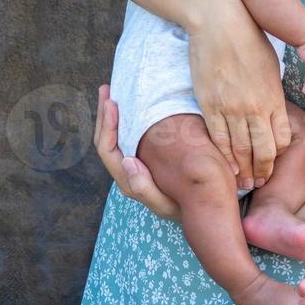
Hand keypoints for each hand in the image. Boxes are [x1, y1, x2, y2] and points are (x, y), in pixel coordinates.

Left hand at [93, 84, 181, 221]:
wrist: (200, 215)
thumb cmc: (185, 209)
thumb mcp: (166, 204)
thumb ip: (145, 189)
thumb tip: (127, 160)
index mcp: (127, 179)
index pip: (108, 149)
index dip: (107, 125)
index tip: (112, 103)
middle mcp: (127, 171)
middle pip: (106, 140)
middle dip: (104, 114)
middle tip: (106, 89)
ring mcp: (135, 165)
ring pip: (116, 137)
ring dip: (112, 116)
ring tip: (113, 94)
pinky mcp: (146, 159)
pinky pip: (130, 137)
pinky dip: (127, 120)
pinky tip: (134, 108)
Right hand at [188, 2, 291, 190]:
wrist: (220, 23)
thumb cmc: (248, 39)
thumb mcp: (271, 66)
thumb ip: (272, 91)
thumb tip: (273, 107)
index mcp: (274, 97)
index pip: (281, 138)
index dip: (278, 155)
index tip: (273, 162)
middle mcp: (255, 107)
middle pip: (263, 150)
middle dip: (263, 170)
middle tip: (261, 183)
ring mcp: (231, 108)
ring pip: (240, 150)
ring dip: (244, 170)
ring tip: (246, 184)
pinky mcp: (210, 105)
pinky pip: (219, 138)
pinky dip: (225, 157)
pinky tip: (228, 168)